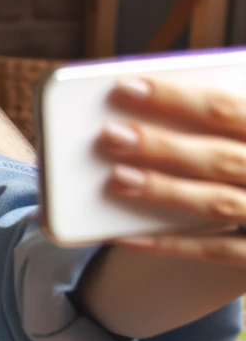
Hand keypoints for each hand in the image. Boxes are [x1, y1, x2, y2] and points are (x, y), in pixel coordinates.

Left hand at [98, 77, 245, 265]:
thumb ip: (229, 118)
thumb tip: (150, 104)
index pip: (228, 109)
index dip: (176, 98)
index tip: (125, 88)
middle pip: (220, 157)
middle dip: (162, 146)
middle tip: (111, 134)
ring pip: (219, 203)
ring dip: (166, 191)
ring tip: (117, 178)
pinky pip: (217, 252)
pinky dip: (170, 244)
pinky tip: (126, 236)